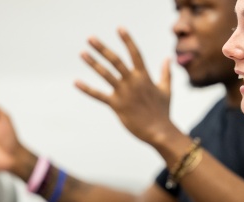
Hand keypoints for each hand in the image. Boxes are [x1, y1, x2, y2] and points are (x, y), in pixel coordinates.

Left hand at [75, 27, 175, 144]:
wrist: (159, 131)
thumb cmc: (163, 111)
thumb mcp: (166, 89)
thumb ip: (165, 73)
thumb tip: (167, 59)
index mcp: (144, 77)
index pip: (135, 54)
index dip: (127, 41)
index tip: (119, 28)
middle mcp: (133, 82)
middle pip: (116, 61)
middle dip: (102, 49)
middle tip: (90, 38)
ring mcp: (124, 93)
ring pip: (106, 74)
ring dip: (93, 63)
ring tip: (82, 53)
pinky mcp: (117, 105)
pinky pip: (99, 95)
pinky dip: (87, 89)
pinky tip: (76, 82)